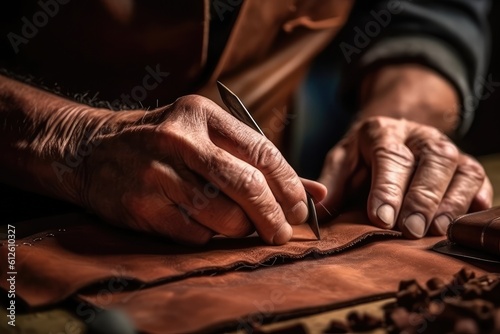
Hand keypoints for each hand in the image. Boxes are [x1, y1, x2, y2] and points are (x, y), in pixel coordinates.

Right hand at [75, 95, 325, 244]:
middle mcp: (180, 139)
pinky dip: (207, 235)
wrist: (93, 150)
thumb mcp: (208, 137)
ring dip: (240, 229)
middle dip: (273, 216)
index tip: (301, 209)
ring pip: (222, 216)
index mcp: (202, 114)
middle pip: (246, 186)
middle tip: (282, 233)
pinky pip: (194, 233)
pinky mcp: (140, 205)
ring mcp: (156, 172)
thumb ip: (262, 163)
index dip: (289, 185)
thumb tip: (318, 193)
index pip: (262, 151)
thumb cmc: (165, 144)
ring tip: (240, 226)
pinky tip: (202, 224)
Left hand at [318, 116, 492, 237]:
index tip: (381, 218)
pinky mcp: (467, 165)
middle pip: (431, 161)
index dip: (387, 187)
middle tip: (411, 230)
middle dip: (422, 198)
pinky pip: (479, 180)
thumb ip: (332, 183)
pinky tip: (466, 220)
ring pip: (460, 170)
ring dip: (451, 202)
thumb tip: (319, 210)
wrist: (394, 134)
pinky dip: (476, 200)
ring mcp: (448, 149)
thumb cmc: (364, 155)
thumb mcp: (342, 160)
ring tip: (437, 231)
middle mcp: (420, 136)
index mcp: (383, 131)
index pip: (389, 156)